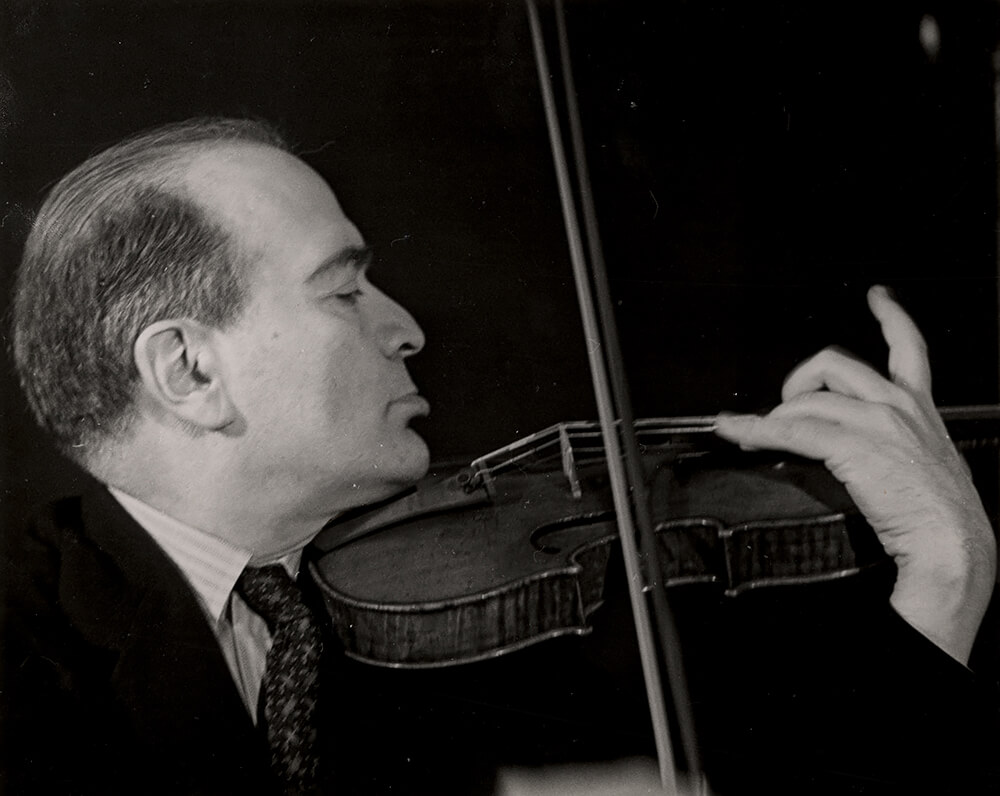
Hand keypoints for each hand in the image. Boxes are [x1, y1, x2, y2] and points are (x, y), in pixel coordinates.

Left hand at [715, 286, 995, 662]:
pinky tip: (737, 432)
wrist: (953, 544)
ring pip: (806, 400)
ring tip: (757, 434)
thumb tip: (855, 444)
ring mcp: (875, 423)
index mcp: (919, 408)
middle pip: (833, 364)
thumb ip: (894, 443)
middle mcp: (897, 405)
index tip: (878, 297)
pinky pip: (789, 430)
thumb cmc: (939, 514)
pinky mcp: (851, 446)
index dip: (892, 316)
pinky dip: (755, 430)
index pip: (910, 347)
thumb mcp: (925, 464)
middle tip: (785, 408)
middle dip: (799, 382)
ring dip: (775, 417)